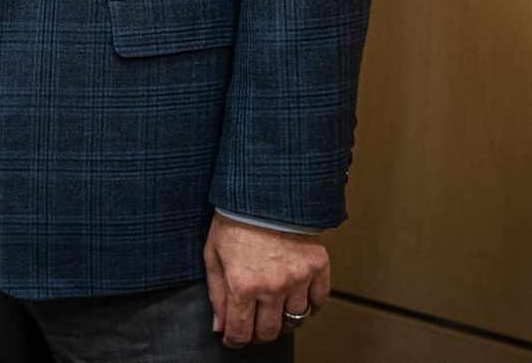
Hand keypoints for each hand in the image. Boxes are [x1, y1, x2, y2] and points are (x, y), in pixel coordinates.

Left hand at [203, 213, 329, 347]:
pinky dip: (309, 306)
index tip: (233, 339)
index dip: (234, 340)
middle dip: (257, 334)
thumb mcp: (213, 255)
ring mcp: (297, 278)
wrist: (264, 191)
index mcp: (242, 284)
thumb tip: (220, 326)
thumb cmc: (235, 219)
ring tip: (274, 311)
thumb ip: (216, 294)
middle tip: (253, 325)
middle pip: (269, 332)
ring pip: (295, 320)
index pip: (240, 332)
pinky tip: (297, 299)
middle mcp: (272, 286)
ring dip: (283, 321)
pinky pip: (318, 301)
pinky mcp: (317, 267)